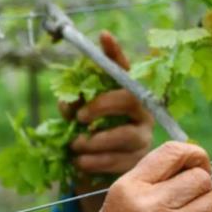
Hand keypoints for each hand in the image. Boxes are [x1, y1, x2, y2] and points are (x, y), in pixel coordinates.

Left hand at [63, 31, 153, 211]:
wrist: (98, 175)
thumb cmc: (90, 138)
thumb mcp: (78, 118)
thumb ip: (74, 106)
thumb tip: (67, 103)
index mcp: (126, 95)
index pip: (123, 68)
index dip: (115, 53)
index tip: (102, 36)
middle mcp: (141, 112)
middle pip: (129, 99)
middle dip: (102, 106)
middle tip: (80, 117)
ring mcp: (143, 137)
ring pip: (125, 135)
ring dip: (95, 141)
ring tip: (74, 146)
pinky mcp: (139, 163)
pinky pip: (119, 161)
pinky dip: (95, 162)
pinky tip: (80, 163)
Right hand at [82, 141, 211, 211]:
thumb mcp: (117, 202)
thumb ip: (150, 181)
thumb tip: (192, 162)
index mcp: (129, 188)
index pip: (174, 152)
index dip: (194, 153)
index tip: (198, 162)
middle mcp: (151, 205)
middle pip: (201, 177)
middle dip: (201, 184)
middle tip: (192, 194)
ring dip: (204, 207)